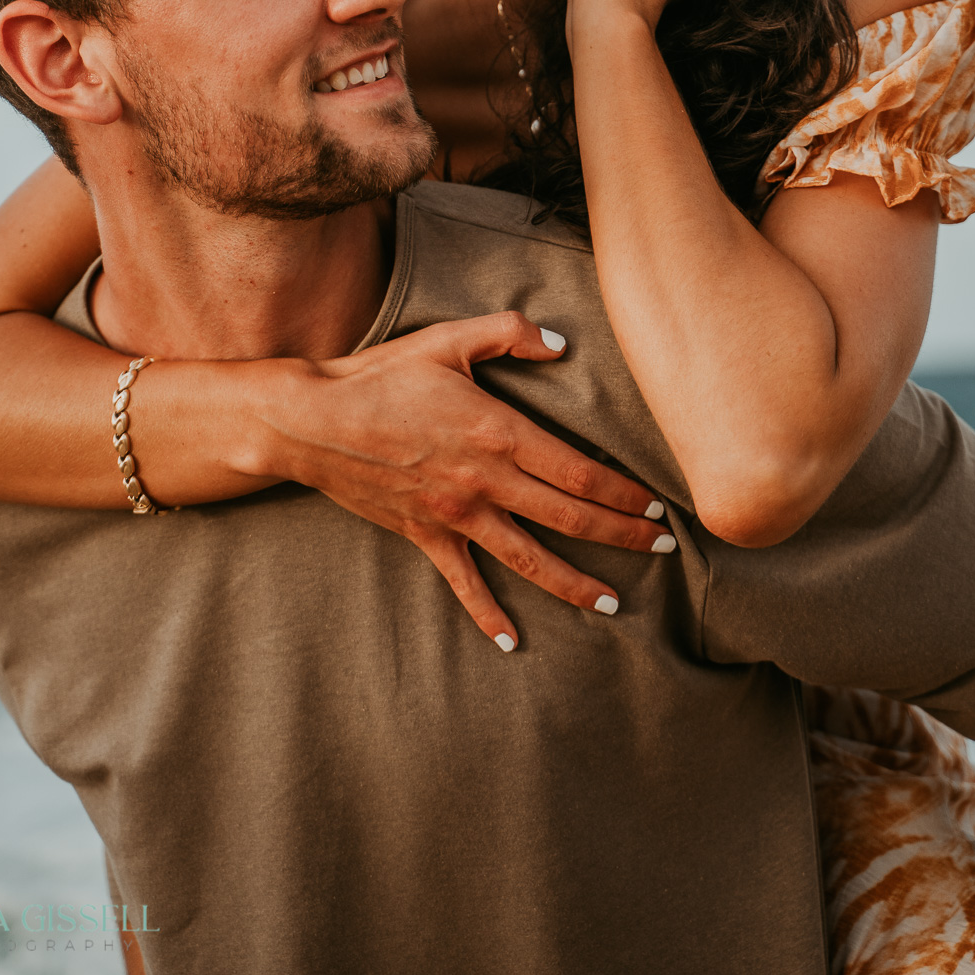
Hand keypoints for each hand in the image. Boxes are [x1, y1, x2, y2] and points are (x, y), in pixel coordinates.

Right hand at [249, 312, 673, 650]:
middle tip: (662, 551)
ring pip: (529, 558)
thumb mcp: (446, 339)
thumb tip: (559, 343)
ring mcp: (455, 514)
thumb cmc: (381, 375)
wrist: (312, 420)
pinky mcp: (425, 535)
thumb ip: (508, 333)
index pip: (576, 470)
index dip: (621, 493)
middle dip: (620, 536)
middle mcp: (484, 481)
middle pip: (568, 516)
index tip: (654, 507)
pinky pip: (464, 583)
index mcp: (498, 432)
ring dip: (575, 583)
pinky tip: (511, 641)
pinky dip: (487, 614)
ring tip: (613, 603)